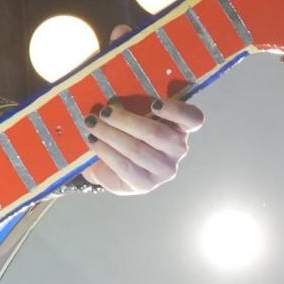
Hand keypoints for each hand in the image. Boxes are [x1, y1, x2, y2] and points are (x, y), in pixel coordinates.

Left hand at [81, 94, 199, 194]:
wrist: (110, 166)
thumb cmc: (126, 133)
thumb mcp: (132, 115)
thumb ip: (131, 104)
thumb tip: (113, 99)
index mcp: (180, 127)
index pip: (193, 118)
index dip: (177, 110)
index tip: (155, 104)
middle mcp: (178, 149)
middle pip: (157, 133)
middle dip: (125, 120)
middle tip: (104, 111)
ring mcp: (164, 169)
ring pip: (137, 149)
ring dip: (110, 134)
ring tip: (91, 124)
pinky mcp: (146, 184)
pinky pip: (124, 166)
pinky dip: (106, 151)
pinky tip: (93, 141)